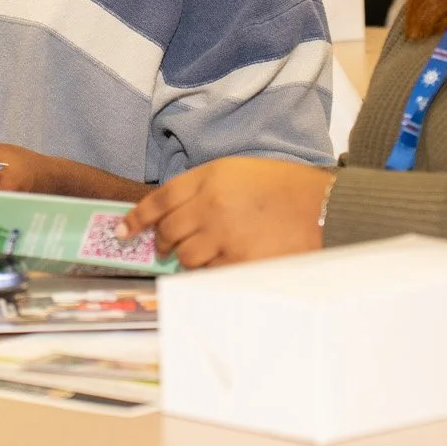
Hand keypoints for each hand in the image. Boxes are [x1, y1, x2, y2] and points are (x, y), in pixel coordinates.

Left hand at [121, 158, 333, 268]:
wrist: (323, 208)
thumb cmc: (283, 188)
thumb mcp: (237, 172)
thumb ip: (202, 188)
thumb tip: (172, 213)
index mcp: (209, 178)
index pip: (160, 199)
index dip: (137, 217)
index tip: (123, 231)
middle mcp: (210, 205)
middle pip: (168, 230)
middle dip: (162, 241)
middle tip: (164, 246)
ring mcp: (223, 235)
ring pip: (185, 256)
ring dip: (185, 258)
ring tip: (201, 254)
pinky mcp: (238, 261)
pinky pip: (208, 273)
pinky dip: (209, 271)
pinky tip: (222, 263)